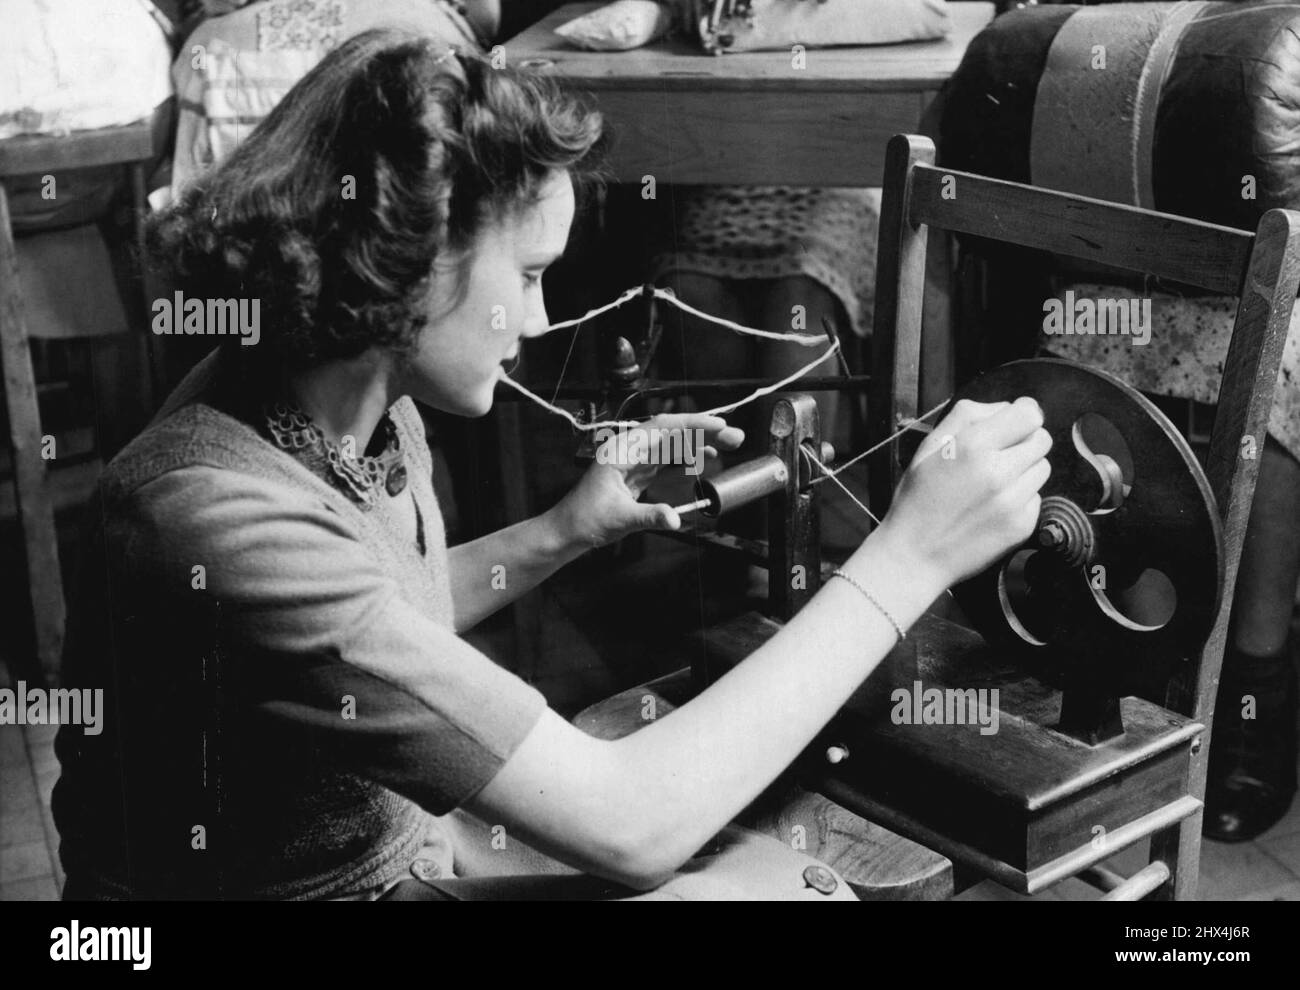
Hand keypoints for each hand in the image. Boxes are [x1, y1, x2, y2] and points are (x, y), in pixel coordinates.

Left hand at [549, 414, 744, 549]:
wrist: (566, 531)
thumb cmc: (584, 519)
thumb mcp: (620, 519)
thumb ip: (650, 516)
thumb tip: (676, 517)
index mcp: (621, 450)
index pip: (662, 427)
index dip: (693, 424)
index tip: (718, 424)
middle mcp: (628, 450)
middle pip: (672, 434)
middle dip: (703, 432)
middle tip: (734, 437)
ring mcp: (633, 461)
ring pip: (672, 445)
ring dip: (698, 444)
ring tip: (727, 444)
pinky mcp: (637, 474)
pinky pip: (667, 461)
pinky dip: (687, 459)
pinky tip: (704, 458)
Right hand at [869, 397, 1051, 589]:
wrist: (914, 556)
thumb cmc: (917, 499)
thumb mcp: (929, 447)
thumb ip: (967, 416)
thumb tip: (1006, 408)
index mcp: (973, 446)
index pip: (1029, 414)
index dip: (1023, 415)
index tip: (1013, 423)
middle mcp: (998, 472)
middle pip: (1041, 440)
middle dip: (1024, 442)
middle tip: (999, 456)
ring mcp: (1013, 501)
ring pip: (1042, 468)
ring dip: (1024, 470)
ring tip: (994, 483)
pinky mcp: (1022, 525)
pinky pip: (1036, 498)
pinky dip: (1021, 498)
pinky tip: (994, 507)